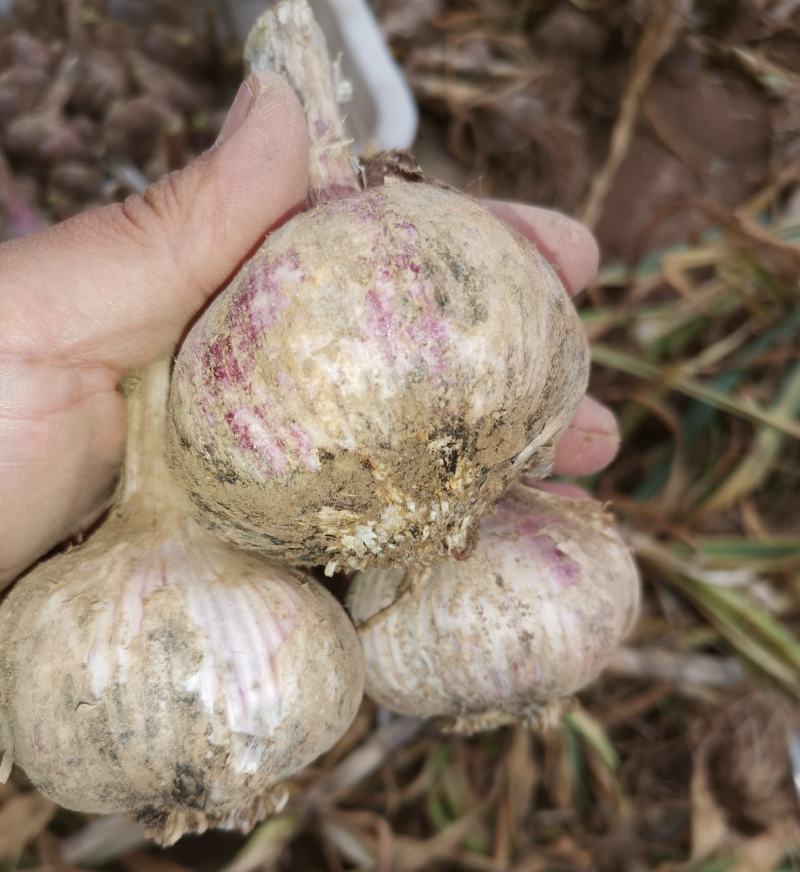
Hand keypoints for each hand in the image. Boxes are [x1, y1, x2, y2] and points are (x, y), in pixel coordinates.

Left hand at [0, 76, 615, 593]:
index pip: (364, 272)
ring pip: (388, 498)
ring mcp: (238, 517)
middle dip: (510, 395)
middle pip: (401, 392)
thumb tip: (283, 99)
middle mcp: (236, 418)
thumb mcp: (43, 320)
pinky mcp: (228, 604)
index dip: (474, 258)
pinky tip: (475, 596)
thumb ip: (173, 231)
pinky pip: (340, 596)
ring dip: (487, 501)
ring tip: (574, 504)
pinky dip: (413, 595)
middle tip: (596, 412)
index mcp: (201, 324)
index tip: (572, 258)